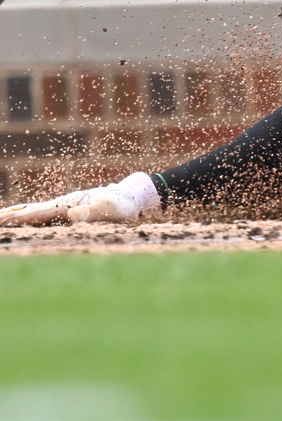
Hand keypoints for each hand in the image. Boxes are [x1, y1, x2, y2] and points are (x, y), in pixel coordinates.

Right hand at [0, 172, 160, 225]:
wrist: (131, 197)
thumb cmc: (122, 204)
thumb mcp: (111, 209)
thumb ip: (93, 212)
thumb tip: (71, 215)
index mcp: (68, 205)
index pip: (39, 213)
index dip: (20, 218)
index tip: (2, 221)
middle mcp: (62, 205)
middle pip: (30, 211)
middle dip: (10, 216)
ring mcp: (63, 209)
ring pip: (34, 214)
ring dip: (15, 217)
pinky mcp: (68, 214)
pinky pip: (44, 218)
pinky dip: (29, 219)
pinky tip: (20, 223)